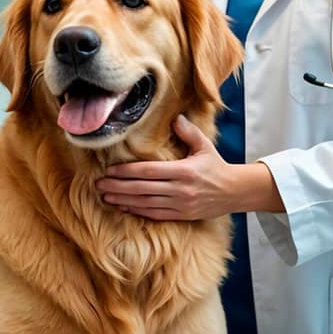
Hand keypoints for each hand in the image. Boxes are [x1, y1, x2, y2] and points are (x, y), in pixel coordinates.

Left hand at [96, 115, 239, 220]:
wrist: (234, 192)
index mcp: (184, 171)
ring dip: (123, 200)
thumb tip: (175, 118)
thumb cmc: (216, 166)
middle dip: (118, 187)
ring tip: (105, 196)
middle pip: (142, 189)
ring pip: (145, 204)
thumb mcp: (204, 145)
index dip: (127, 171)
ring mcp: (180, 205)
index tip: (110, 170)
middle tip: (99, 184)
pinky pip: (154, 215)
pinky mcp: (181, 216)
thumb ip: (188, 131)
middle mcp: (180, 189)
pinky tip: (123, 207)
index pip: (149, 171)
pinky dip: (137, 211)